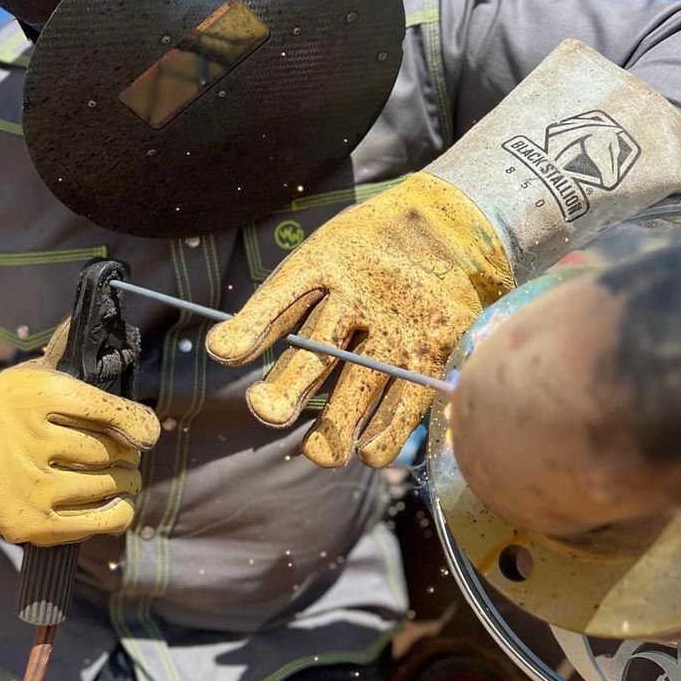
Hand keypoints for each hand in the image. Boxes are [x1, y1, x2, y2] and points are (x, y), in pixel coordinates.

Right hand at [0, 365, 158, 545]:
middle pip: (111, 450)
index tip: (146, 431)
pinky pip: (103, 521)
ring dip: (126, 480)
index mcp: (34, 395)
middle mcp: (28, 438)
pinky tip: (117, 500)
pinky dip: (120, 511)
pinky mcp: (33, 523)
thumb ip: (90, 379)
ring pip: (111, 484)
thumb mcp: (42, 379)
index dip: (138, 422)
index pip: (107, 410)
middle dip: (128, 452)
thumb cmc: (22, 415)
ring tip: (120, 474)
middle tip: (124, 452)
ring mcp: (30, 485)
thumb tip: (148, 424)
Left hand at [206, 174, 512, 467]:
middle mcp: (362, 294)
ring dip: (336, 428)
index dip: (251, 326)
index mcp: (328, 262)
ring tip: (319, 453)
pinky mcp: (432, 351)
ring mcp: (399, 325)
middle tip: (265, 412)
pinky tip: (365, 452)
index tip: (223, 352)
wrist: (457, 226)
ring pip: (362, 386)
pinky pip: (407, 403)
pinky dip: (385, 435)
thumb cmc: (370, 250)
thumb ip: (284, 301)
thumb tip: (227, 352)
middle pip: (319, 349)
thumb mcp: (325, 253)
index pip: (283, 294)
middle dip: (288, 386)